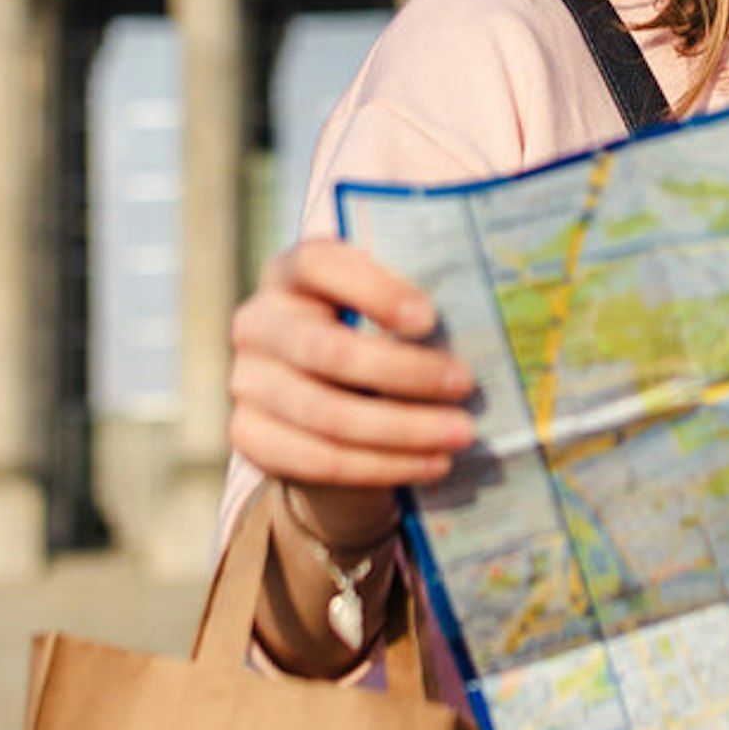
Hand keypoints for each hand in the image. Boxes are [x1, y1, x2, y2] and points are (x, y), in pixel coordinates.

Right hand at [226, 235, 479, 555]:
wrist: (331, 413)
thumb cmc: (376, 343)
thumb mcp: (387, 315)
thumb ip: (413, 311)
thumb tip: (481, 322)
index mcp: (292, 272)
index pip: (320, 263)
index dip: (373, 288)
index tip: (429, 317)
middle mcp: (258, 321)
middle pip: (327, 349)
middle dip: (404, 371)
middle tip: (466, 384)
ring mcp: (246, 381)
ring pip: (328, 413)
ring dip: (404, 429)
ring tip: (461, 433)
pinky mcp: (250, 436)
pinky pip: (319, 459)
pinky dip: (383, 466)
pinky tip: (431, 464)